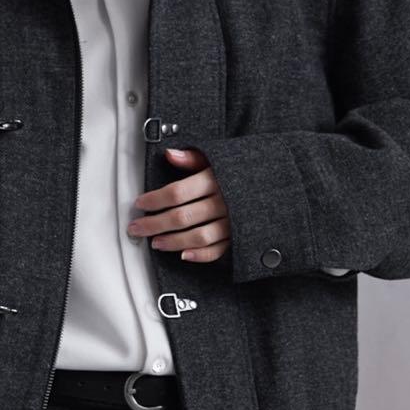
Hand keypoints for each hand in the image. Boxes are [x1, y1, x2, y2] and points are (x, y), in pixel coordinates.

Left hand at [129, 147, 230, 262]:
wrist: (273, 182)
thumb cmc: (240, 170)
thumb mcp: (218, 158)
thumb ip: (192, 158)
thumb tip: (169, 154)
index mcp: (215, 180)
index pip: (177, 192)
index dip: (155, 199)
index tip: (139, 203)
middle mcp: (224, 202)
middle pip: (182, 217)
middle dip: (155, 224)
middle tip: (136, 228)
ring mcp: (233, 222)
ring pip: (199, 237)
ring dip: (174, 242)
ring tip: (155, 243)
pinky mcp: (240, 237)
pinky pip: (219, 250)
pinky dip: (201, 255)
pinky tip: (183, 255)